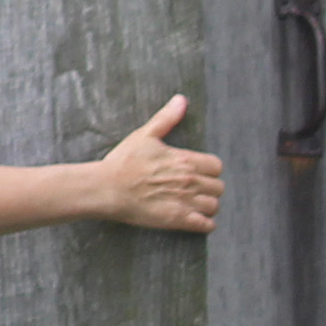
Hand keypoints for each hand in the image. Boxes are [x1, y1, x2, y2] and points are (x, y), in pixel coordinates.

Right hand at [97, 95, 221, 231]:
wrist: (106, 188)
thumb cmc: (123, 162)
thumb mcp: (145, 135)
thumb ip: (167, 118)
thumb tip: (181, 100)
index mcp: (186, 160)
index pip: (216, 166)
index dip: (209, 170)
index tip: (199, 173)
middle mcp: (190, 181)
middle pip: (218, 187)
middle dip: (209, 189)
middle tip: (196, 191)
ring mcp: (185, 201)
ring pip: (214, 206)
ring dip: (207, 206)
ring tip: (196, 206)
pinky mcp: (177, 220)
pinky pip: (205, 225)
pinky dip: (205, 224)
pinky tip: (196, 221)